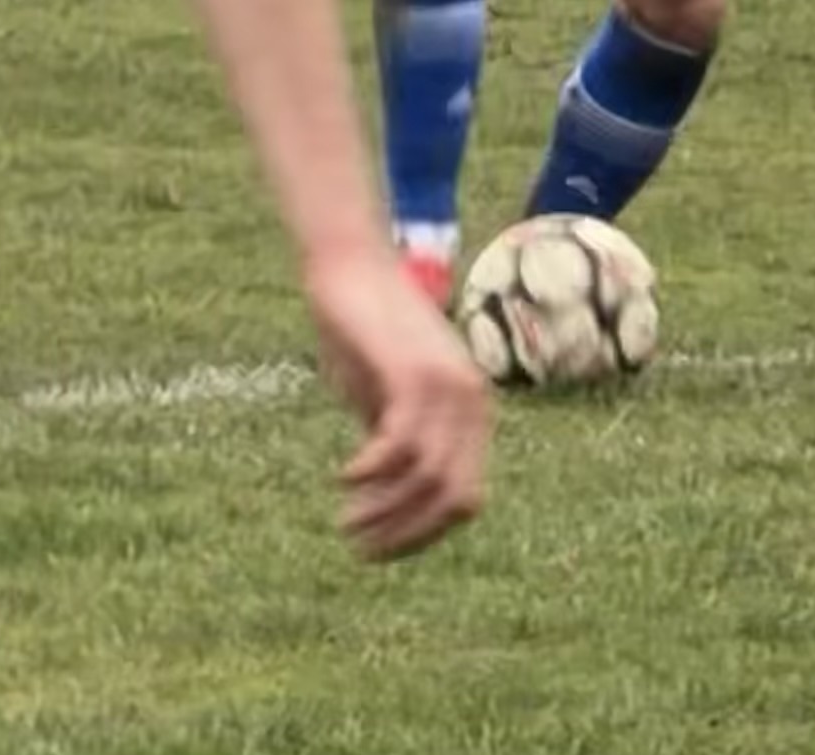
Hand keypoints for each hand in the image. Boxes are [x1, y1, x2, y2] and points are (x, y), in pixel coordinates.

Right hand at [304, 245, 493, 557]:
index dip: (423, 535)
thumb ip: (397, 442)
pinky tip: (343, 475)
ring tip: (346, 520)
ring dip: (383, 511)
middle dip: (403, 533)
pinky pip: (402, 444)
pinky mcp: (413, 371)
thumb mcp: (385, 398)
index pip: (466, 500)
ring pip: (428, 478)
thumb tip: (384, 501)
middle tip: (357, 544)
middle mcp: (471, 401)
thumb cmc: (363, 332)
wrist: (351, 264)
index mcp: (472, 411)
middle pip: (452, 499)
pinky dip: (371, 472)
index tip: (380, 549)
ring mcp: (447, 384)